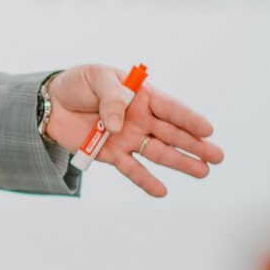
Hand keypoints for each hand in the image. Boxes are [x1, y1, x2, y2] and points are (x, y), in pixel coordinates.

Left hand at [43, 65, 223, 197]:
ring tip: (203, 172)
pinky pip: (132, 169)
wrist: (51, 104)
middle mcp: (140, 119)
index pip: (170, 108)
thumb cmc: (79, 84)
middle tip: (218, 156)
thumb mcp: (96, 78)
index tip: (208, 129)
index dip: (189, 119)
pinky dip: (145, 181)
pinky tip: (162, 191)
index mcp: (141, 96)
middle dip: (195, 144)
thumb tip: (117, 125)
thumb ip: (112, 98)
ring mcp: (128, 138)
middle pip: (172, 133)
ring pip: (159, 152)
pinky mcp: (111, 154)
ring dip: (180, 162)